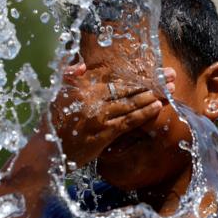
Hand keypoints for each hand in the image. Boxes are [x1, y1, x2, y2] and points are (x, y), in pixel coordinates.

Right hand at [52, 63, 175, 165]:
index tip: (154, 68)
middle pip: (128, 88)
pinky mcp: (104, 133)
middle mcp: (92, 99)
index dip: (137, 73)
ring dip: (153, 95)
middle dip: (152, 81)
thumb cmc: (51, 124)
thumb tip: (81, 65)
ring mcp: (99, 116)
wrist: (46, 151)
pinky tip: (156, 107)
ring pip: (131, 103)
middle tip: (171, 75)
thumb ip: (67, 75)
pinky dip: (143, 113)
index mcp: (82, 88)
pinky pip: (128, 121)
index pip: (116, 78)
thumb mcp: (55, 95)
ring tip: (169, 89)